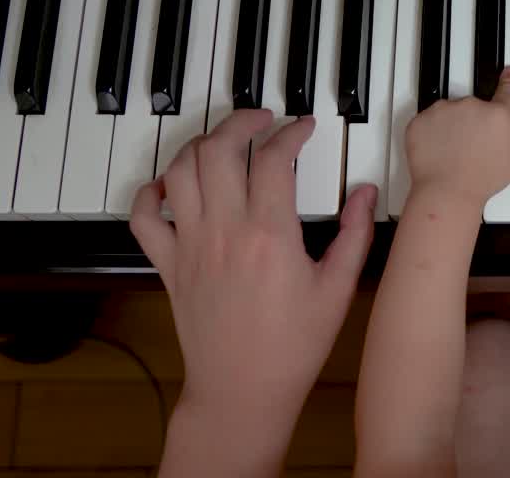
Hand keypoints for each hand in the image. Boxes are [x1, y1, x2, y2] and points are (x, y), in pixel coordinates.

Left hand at [130, 110, 375, 421]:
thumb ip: (356, 233)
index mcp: (270, 235)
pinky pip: (144, 216)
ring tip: (225, 141)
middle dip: (241, 121)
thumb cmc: (294, 346)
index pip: (273, 158)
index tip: (304, 128)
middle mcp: (224, 232)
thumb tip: (365, 191)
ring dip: (200, 144)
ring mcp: (190, 246)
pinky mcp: (168, 265)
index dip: (291, 132)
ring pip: (180, 170)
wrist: (242, 390)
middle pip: (218, 149)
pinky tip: (173, 183)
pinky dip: (153, 190)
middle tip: (262, 119)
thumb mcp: (340, 288)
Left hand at [405, 65, 509, 210]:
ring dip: (452, 125)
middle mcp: (471, 105)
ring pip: (450, 112)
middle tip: (474, 146)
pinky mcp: (421, 119)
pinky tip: (437, 150)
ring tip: (455, 151)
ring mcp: (444, 110)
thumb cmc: (482, 179)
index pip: (507, 91)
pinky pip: (428, 121)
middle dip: (475, 121)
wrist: (445, 192)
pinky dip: (431, 132)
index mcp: (497, 114)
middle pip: (476, 106)